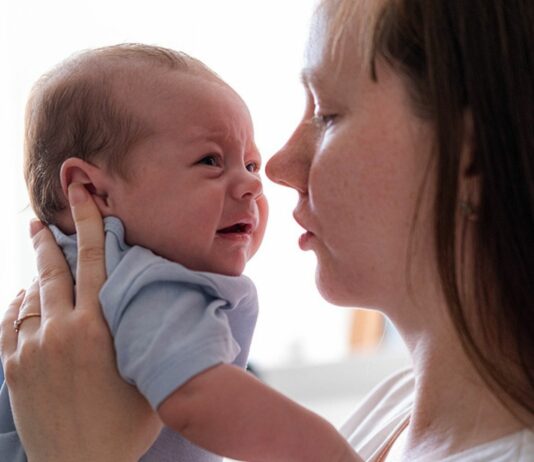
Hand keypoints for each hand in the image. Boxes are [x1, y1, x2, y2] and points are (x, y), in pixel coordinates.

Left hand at [0, 183, 161, 461]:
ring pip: (29, 297)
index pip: (95, 262)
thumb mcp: (146, 377)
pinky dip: (18, 306)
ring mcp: (31, 350)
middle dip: (49, 242)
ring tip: (40, 269)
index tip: (80, 195)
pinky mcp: (13, 369)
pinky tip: (24, 301)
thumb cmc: (122, 427)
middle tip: (40, 222)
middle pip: (53, 272)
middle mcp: (60, 332)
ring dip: (36, 279)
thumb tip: (153, 310)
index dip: (88, 223)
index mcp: (97, 329)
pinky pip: (10, 323)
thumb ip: (144, 338)